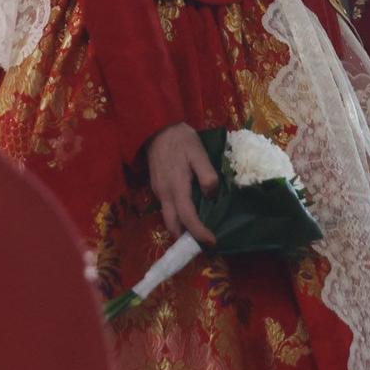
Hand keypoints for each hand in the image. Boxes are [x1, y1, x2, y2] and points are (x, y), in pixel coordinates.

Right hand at [145, 123, 217, 245]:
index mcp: (176, 187)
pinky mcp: (157, 187)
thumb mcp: (198, 153)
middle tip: (204, 243)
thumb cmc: (180, 139)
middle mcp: (164, 194)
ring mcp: (158, 191)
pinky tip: (190, 212)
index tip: (212, 242)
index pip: (187, 218)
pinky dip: (178, 217)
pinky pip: (167, 208)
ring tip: (199, 230)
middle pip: (173, 225)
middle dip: (187, 238)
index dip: (199, 233)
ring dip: (182, 228)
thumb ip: (207, 175)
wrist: (156, 127)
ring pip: (168, 218)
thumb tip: (212, 196)